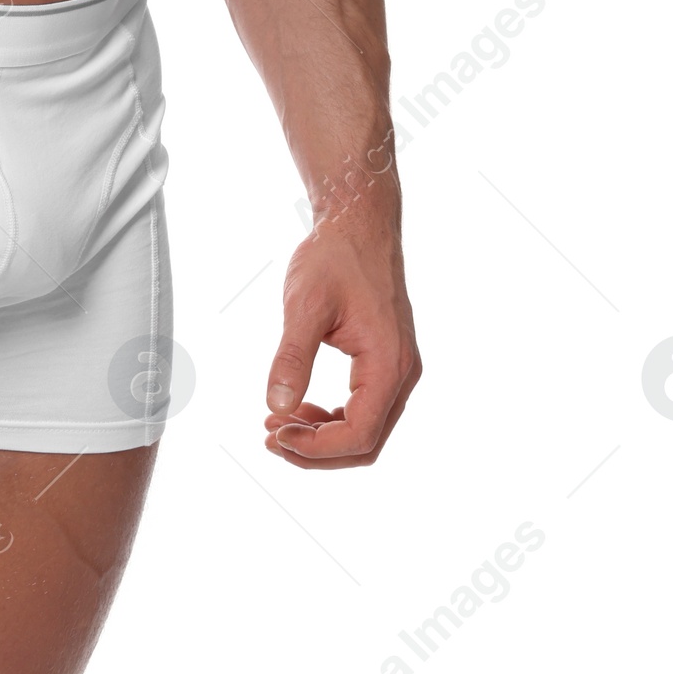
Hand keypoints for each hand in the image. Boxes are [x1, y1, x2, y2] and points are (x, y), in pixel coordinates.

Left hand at [263, 208, 419, 466]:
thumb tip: (275, 406)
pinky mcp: (387, 361)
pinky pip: (365, 407)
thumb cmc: (334, 257)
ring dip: (323, 437)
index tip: (274, 433)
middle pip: (366, 443)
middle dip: (317, 450)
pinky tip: (299, 407)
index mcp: (389, 364)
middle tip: (270, 438)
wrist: (358, 223)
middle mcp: (402, 373)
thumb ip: (292, 357)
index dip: (316, 448)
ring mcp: (398, 368)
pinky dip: (333, 417)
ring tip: (278, 424)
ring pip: (367, 429)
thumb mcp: (305, 305)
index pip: (360, 434)